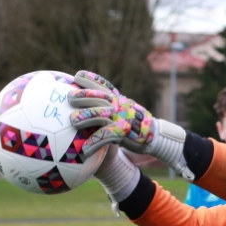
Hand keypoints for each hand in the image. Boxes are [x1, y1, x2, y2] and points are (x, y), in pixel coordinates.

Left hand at [68, 71, 191, 177]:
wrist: (156, 137)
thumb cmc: (136, 125)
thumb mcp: (126, 110)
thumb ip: (112, 106)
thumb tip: (96, 105)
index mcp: (119, 99)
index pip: (104, 85)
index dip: (91, 79)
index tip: (77, 75)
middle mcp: (119, 106)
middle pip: (99, 96)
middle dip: (83, 95)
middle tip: (69, 96)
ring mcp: (121, 118)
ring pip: (99, 114)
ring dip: (85, 117)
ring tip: (73, 121)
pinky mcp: (122, 132)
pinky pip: (105, 137)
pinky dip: (94, 143)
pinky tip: (84, 150)